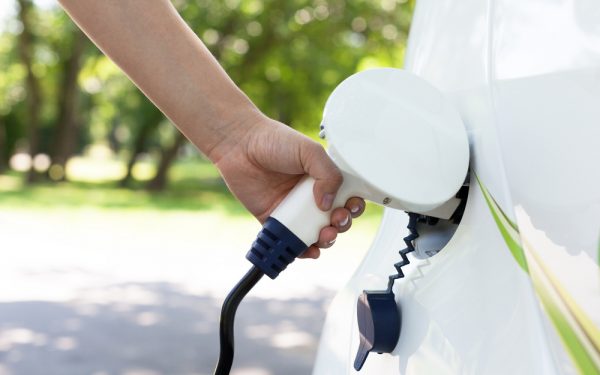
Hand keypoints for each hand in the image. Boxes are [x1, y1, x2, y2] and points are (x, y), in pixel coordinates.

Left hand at [210, 113, 365, 258]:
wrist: (240, 146)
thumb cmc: (272, 140)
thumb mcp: (309, 150)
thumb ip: (328, 174)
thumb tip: (328, 203)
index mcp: (322, 177)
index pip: (346, 197)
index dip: (353, 205)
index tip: (351, 207)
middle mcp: (310, 195)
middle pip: (334, 218)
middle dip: (341, 224)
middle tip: (336, 220)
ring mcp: (293, 210)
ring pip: (316, 233)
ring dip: (326, 240)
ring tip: (324, 236)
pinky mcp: (274, 221)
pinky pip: (291, 240)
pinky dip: (302, 250)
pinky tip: (309, 250)